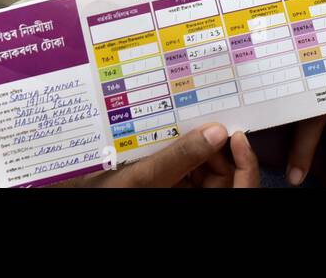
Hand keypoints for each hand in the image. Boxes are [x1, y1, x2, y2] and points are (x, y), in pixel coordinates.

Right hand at [57, 124, 258, 187]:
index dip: (245, 163)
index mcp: (199, 205)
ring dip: (197, 148)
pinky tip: (172, 136)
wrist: (80, 191)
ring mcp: (182, 192)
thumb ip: (179, 156)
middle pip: (222, 176)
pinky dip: (182, 155)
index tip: (236, 134)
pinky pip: (188, 173)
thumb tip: (216, 131)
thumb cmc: (108, 192)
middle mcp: (195, 198)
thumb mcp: (143, 177)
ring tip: (185, 123)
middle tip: (204, 121)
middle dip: (216, 149)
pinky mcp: (171, 187)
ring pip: (205, 172)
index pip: (241, 189)